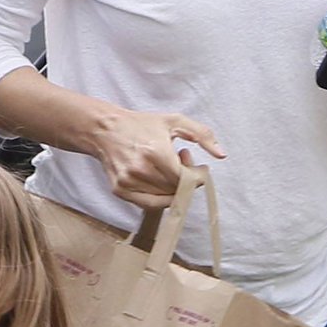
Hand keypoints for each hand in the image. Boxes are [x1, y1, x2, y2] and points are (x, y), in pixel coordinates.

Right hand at [90, 108, 224, 209]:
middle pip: (175, 189)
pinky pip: (149, 204)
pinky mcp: (120, 190)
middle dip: (185, 179)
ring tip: (167, 168)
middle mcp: (141, 169)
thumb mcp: (174, 121)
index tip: (198, 168)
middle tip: (182, 163)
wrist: (105, 130)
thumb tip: (221, 154)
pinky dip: (160, 197)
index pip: (185, 178)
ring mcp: (128, 182)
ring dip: (172, 188)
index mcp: (155, 152)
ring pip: (164, 198)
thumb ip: (202, 135)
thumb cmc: (141, 124)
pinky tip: (159, 180)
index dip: (196, 176)